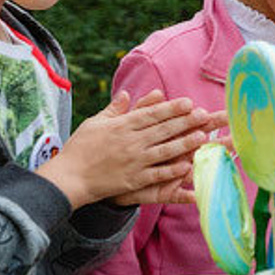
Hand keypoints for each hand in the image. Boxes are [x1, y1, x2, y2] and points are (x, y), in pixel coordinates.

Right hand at [39, 89, 222, 208]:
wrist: (69, 177)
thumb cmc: (80, 148)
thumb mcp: (96, 123)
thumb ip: (114, 109)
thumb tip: (126, 94)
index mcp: (122, 126)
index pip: (151, 114)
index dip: (171, 108)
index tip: (188, 103)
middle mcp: (130, 141)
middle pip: (162, 130)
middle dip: (185, 122)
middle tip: (205, 116)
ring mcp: (133, 161)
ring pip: (163, 150)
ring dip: (184, 143)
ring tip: (202, 137)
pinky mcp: (133, 180)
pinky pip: (156, 174)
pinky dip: (171, 171)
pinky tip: (186, 166)